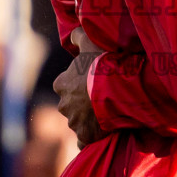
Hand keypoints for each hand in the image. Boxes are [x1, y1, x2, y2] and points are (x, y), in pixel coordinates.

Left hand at [55, 28, 104, 146]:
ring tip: (106, 114)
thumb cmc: (101, 65)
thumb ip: (78, 36)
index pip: (64, 85)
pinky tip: (99, 134)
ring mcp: (74, 122)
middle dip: (81, 103)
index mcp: (61, 84)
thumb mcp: (90, 42)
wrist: (115, 89)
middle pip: (70, 105)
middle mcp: (63, 105)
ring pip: (78, 122)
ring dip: (88, 120)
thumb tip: (72, 35)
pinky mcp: (85, 136)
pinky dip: (89, 139)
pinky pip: (83, 141)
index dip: (77, 83)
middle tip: (99, 98)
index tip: (89, 81)